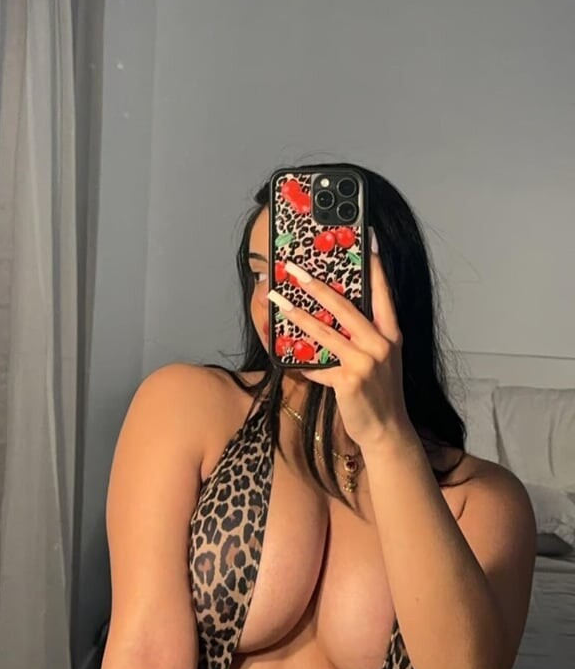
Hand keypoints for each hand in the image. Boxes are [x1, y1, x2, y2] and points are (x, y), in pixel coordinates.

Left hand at [267, 231, 412, 450]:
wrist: (387, 430)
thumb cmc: (379, 391)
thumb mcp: (379, 358)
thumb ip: (361, 335)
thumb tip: (328, 313)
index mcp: (390, 333)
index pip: (383, 292)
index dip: (375, 265)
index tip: (369, 238)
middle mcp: (381, 343)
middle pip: (344, 305)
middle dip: (316, 284)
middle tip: (295, 268)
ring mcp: (366, 361)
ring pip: (324, 331)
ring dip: (297, 313)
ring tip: (277, 299)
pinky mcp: (349, 380)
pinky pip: (318, 366)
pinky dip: (304, 363)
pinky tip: (290, 360)